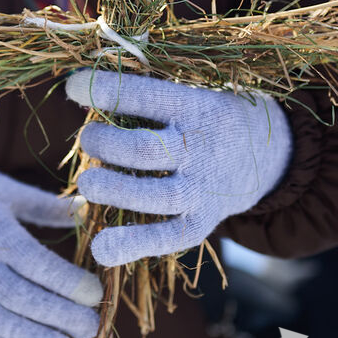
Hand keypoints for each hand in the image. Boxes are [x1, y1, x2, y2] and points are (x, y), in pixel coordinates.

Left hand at [66, 70, 292, 266]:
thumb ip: (144, 98)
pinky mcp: (201, 223)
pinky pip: (167, 237)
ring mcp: (202, 190)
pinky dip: (133, 246)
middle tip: (87, 139)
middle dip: (106, 145)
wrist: (264, 156)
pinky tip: (101, 249)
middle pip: (146, 150)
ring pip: (157, 196)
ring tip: (87, 184)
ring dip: (114, 191)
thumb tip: (78, 90)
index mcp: (197, 107)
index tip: (74, 88)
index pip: (149, 97)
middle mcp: (200, 149)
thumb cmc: (202, 119)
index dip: (108, 92)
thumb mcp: (188, 95)